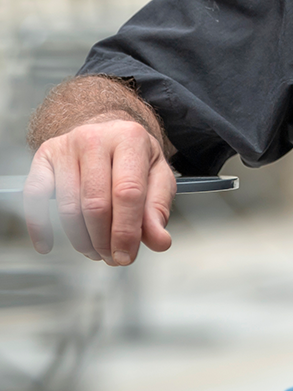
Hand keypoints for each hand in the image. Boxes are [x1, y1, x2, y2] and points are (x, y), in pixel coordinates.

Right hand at [23, 117, 176, 265]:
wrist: (108, 134)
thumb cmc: (133, 159)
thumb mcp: (157, 176)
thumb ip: (158, 209)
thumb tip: (159, 241)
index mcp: (131, 138)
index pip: (128, 192)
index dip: (126, 231)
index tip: (126, 256)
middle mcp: (96, 138)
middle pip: (96, 204)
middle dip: (104, 240)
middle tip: (112, 257)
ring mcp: (67, 146)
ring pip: (68, 207)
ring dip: (81, 240)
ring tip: (95, 250)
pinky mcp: (44, 156)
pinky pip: (34, 197)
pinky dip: (40, 226)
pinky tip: (48, 243)